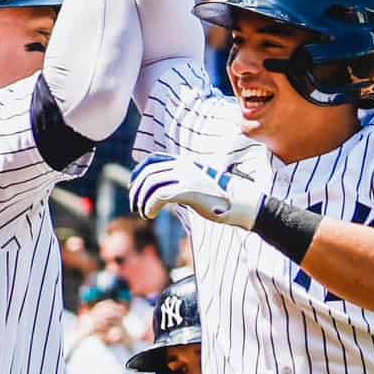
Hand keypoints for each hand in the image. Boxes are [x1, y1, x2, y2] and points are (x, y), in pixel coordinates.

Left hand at [129, 153, 264, 229]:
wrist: (239, 202)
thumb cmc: (219, 198)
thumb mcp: (197, 184)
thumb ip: (181, 182)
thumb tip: (165, 192)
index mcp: (185, 162)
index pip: (152, 159)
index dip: (138, 172)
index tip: (133, 187)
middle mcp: (183, 165)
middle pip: (148, 173)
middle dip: (137, 190)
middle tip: (135, 206)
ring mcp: (186, 177)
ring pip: (151, 184)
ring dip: (142, 200)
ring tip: (144, 213)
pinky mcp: (188, 190)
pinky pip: (160, 196)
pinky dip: (150, 206)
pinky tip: (150, 215)